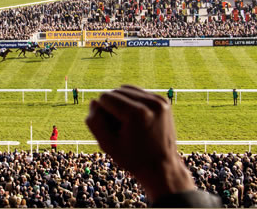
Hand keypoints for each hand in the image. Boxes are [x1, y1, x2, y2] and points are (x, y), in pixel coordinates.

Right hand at [85, 85, 195, 201]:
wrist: (162, 166)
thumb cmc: (133, 158)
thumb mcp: (108, 145)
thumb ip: (95, 122)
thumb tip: (93, 102)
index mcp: (137, 114)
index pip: (105, 97)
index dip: (101, 113)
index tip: (110, 130)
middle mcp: (150, 103)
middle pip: (116, 91)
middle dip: (111, 106)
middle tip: (118, 128)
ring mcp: (159, 101)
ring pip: (127, 89)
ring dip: (121, 102)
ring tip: (126, 123)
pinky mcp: (163, 101)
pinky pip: (139, 93)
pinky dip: (132, 102)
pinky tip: (135, 119)